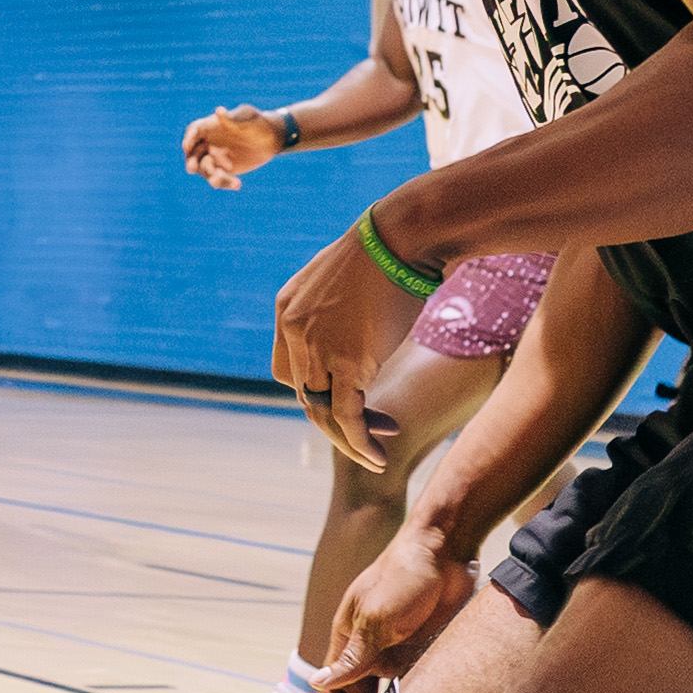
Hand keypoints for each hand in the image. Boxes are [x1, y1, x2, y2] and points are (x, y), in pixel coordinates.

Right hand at [183, 103, 286, 187]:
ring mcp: (214, 158)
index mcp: (210, 126)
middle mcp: (208, 143)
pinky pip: (218, 179)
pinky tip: (237, 184)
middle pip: (194, 153)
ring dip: (214, 175)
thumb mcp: (248, 117)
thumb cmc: (258, 122)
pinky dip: (225, 182)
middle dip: (192, 161)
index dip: (189, 139)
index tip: (186, 147)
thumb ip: (233, 117)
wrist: (271, 139)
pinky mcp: (223, 170)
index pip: (194, 131)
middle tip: (191, 168)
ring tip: (230, 177)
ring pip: (206, 170)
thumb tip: (218, 111)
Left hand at [275, 226, 401, 468]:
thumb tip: (351, 332)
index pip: (287, 369)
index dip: (315, 390)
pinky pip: (347, 415)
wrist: (405, 237)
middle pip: (302, 393)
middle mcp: (293, 330)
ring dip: (347, 438)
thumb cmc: (388, 252)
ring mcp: (317, 347)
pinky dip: (360, 440)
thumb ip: (334, 311)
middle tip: (371, 428)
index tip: (350, 397)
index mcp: (286, 309)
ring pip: (321, 411)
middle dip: (333, 417)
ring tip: (372, 455)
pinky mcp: (348, 362)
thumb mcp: (345, 280)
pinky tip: (375, 454)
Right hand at [306, 516, 470, 692]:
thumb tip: (318, 684)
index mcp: (348, 638)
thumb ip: (353, 655)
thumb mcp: (375, 617)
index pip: (333, 687)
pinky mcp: (426, 650)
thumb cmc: (402, 575)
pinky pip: (416, 685)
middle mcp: (371, 649)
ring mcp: (399, 651)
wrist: (446, 549)